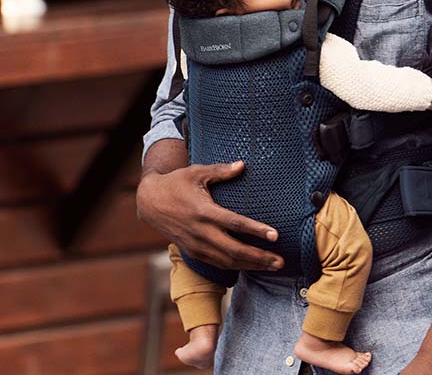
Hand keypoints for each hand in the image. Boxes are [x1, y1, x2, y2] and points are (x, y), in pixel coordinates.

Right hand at [136, 161, 284, 270]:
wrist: (150, 202)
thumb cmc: (176, 183)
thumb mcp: (197, 172)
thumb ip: (221, 170)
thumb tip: (242, 165)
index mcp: (204, 212)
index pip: (235, 224)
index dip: (256, 230)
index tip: (275, 236)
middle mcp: (200, 232)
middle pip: (234, 250)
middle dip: (259, 258)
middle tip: (281, 261)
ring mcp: (196, 245)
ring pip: (227, 261)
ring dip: (251, 265)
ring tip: (273, 266)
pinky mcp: (192, 252)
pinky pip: (217, 264)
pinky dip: (236, 267)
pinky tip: (251, 266)